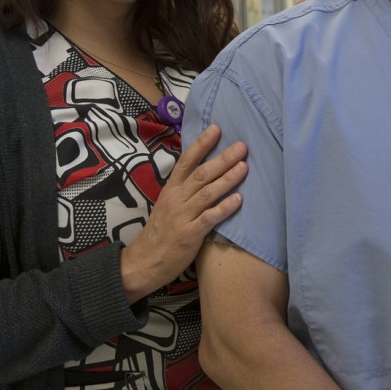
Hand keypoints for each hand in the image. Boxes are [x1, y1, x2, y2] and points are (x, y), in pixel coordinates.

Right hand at [121, 124, 247, 301]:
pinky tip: (239, 200)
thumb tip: (207, 170)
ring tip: (245, 166)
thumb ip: (185, 189)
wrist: (145, 261)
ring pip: (207, 193)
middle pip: (201, 174)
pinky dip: (224, 208)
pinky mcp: (190, 234)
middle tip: (242, 146)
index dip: (202, 144)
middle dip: (223, 158)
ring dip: (227, 179)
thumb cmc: (162, 231)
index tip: (217, 128)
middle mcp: (176, 199)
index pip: (186, 161)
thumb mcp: (169, 204)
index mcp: (171, 189)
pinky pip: (209, 218)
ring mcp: (183, 216)